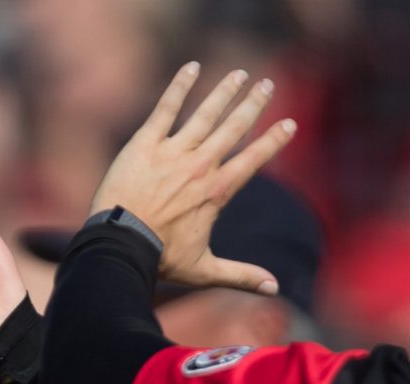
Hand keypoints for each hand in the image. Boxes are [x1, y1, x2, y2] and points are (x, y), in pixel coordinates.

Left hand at [89, 63, 296, 293]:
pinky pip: (166, 108)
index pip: (252, 159)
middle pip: (234, 128)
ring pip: (205, 113)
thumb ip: (241, 275)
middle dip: (253, 105)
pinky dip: (179, 86)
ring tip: (238, 74)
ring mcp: (173, 151)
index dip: (273, 141)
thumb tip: (275, 289)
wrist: (120, 245)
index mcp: (217, 191)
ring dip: (224, 91)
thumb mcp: (204, 269)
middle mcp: (200, 165)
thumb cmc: (161, 260)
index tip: (289, 124)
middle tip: (268, 85)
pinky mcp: (145, 142)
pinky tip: (191, 67)